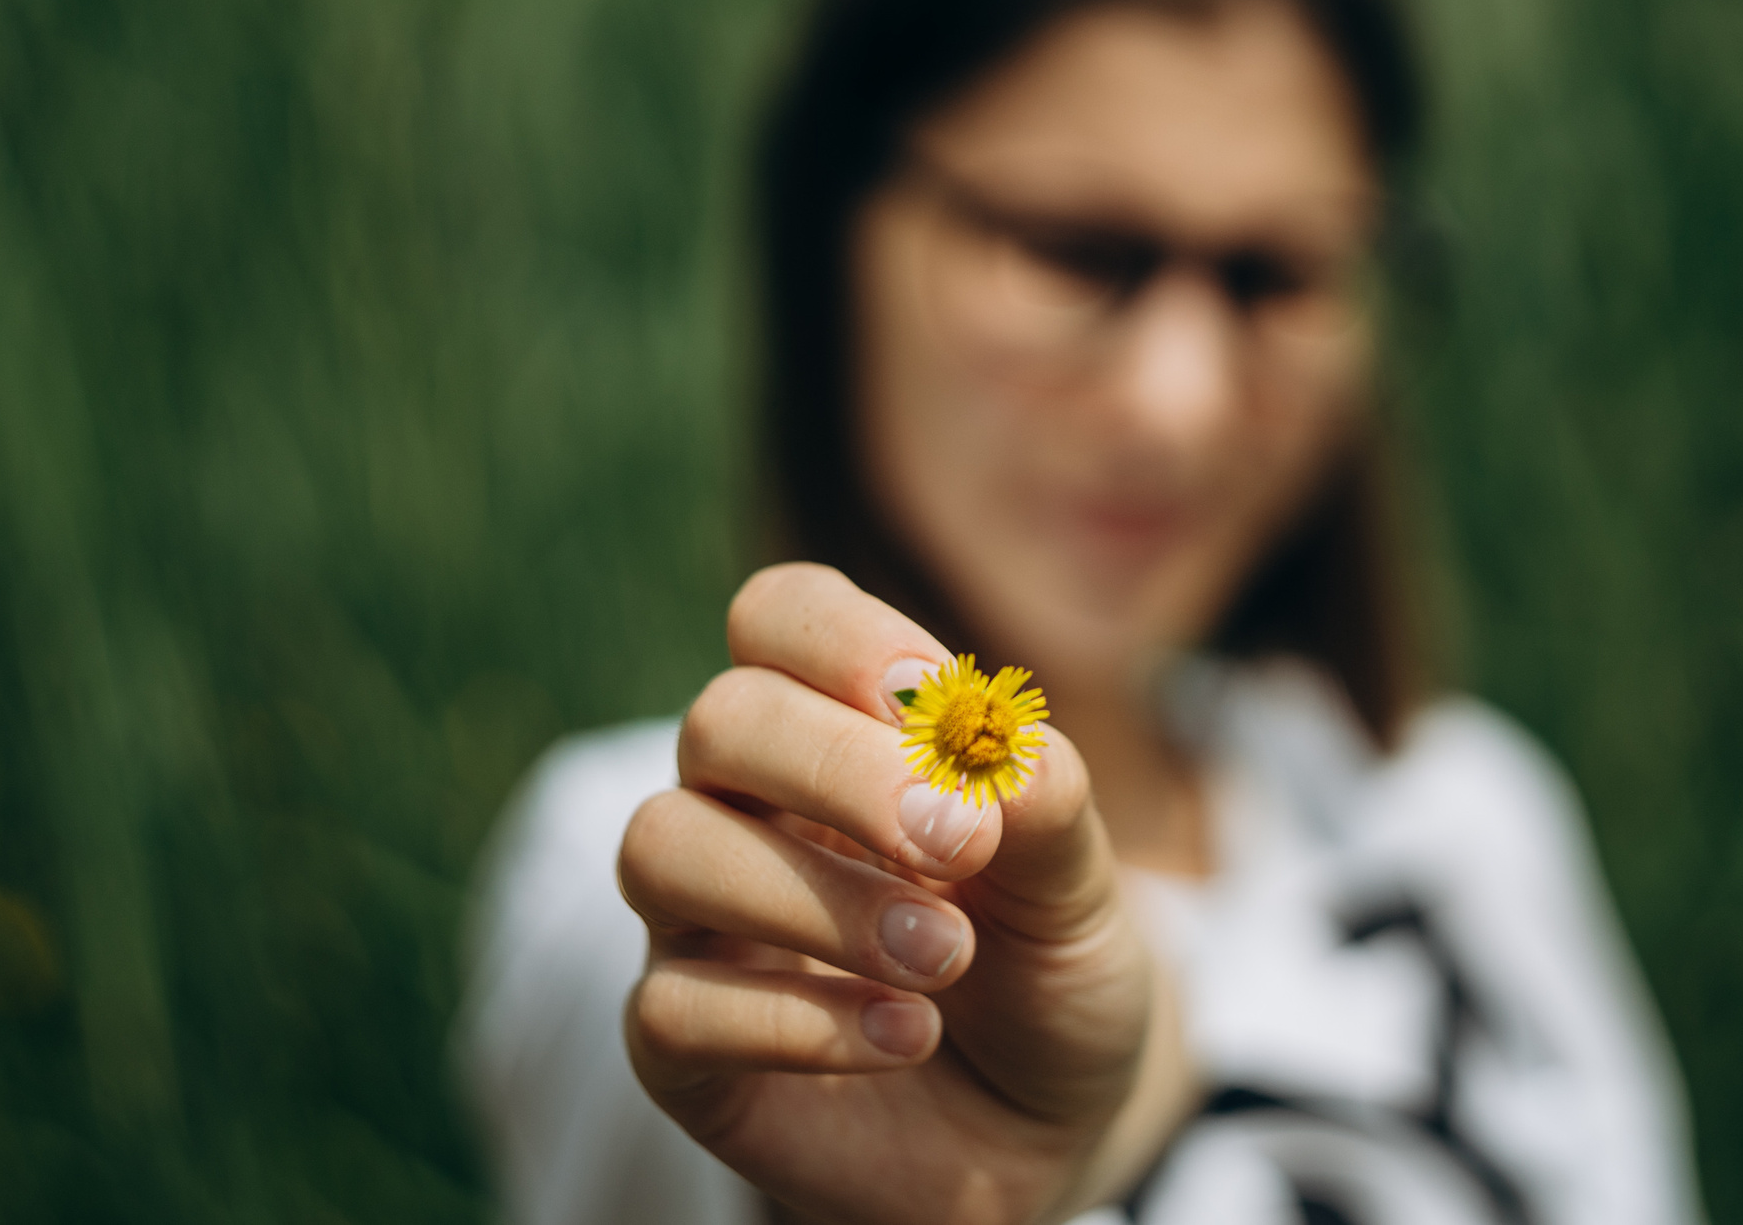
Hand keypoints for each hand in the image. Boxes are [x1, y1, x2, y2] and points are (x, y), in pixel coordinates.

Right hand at [618, 564, 1188, 1224]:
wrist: (1048, 1126)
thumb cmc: (1047, 969)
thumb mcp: (1079, 887)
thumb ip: (1046, 803)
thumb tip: (992, 738)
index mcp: (839, 730)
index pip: (780, 617)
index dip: (844, 638)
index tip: (939, 698)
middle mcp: (748, 807)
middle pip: (720, 719)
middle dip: (837, 768)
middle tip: (959, 843)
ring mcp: (703, 924)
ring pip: (663, 847)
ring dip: (817, 898)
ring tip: (947, 959)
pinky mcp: (681, 1050)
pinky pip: (671, 1006)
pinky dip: (798, 1021)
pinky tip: (909, 1038)